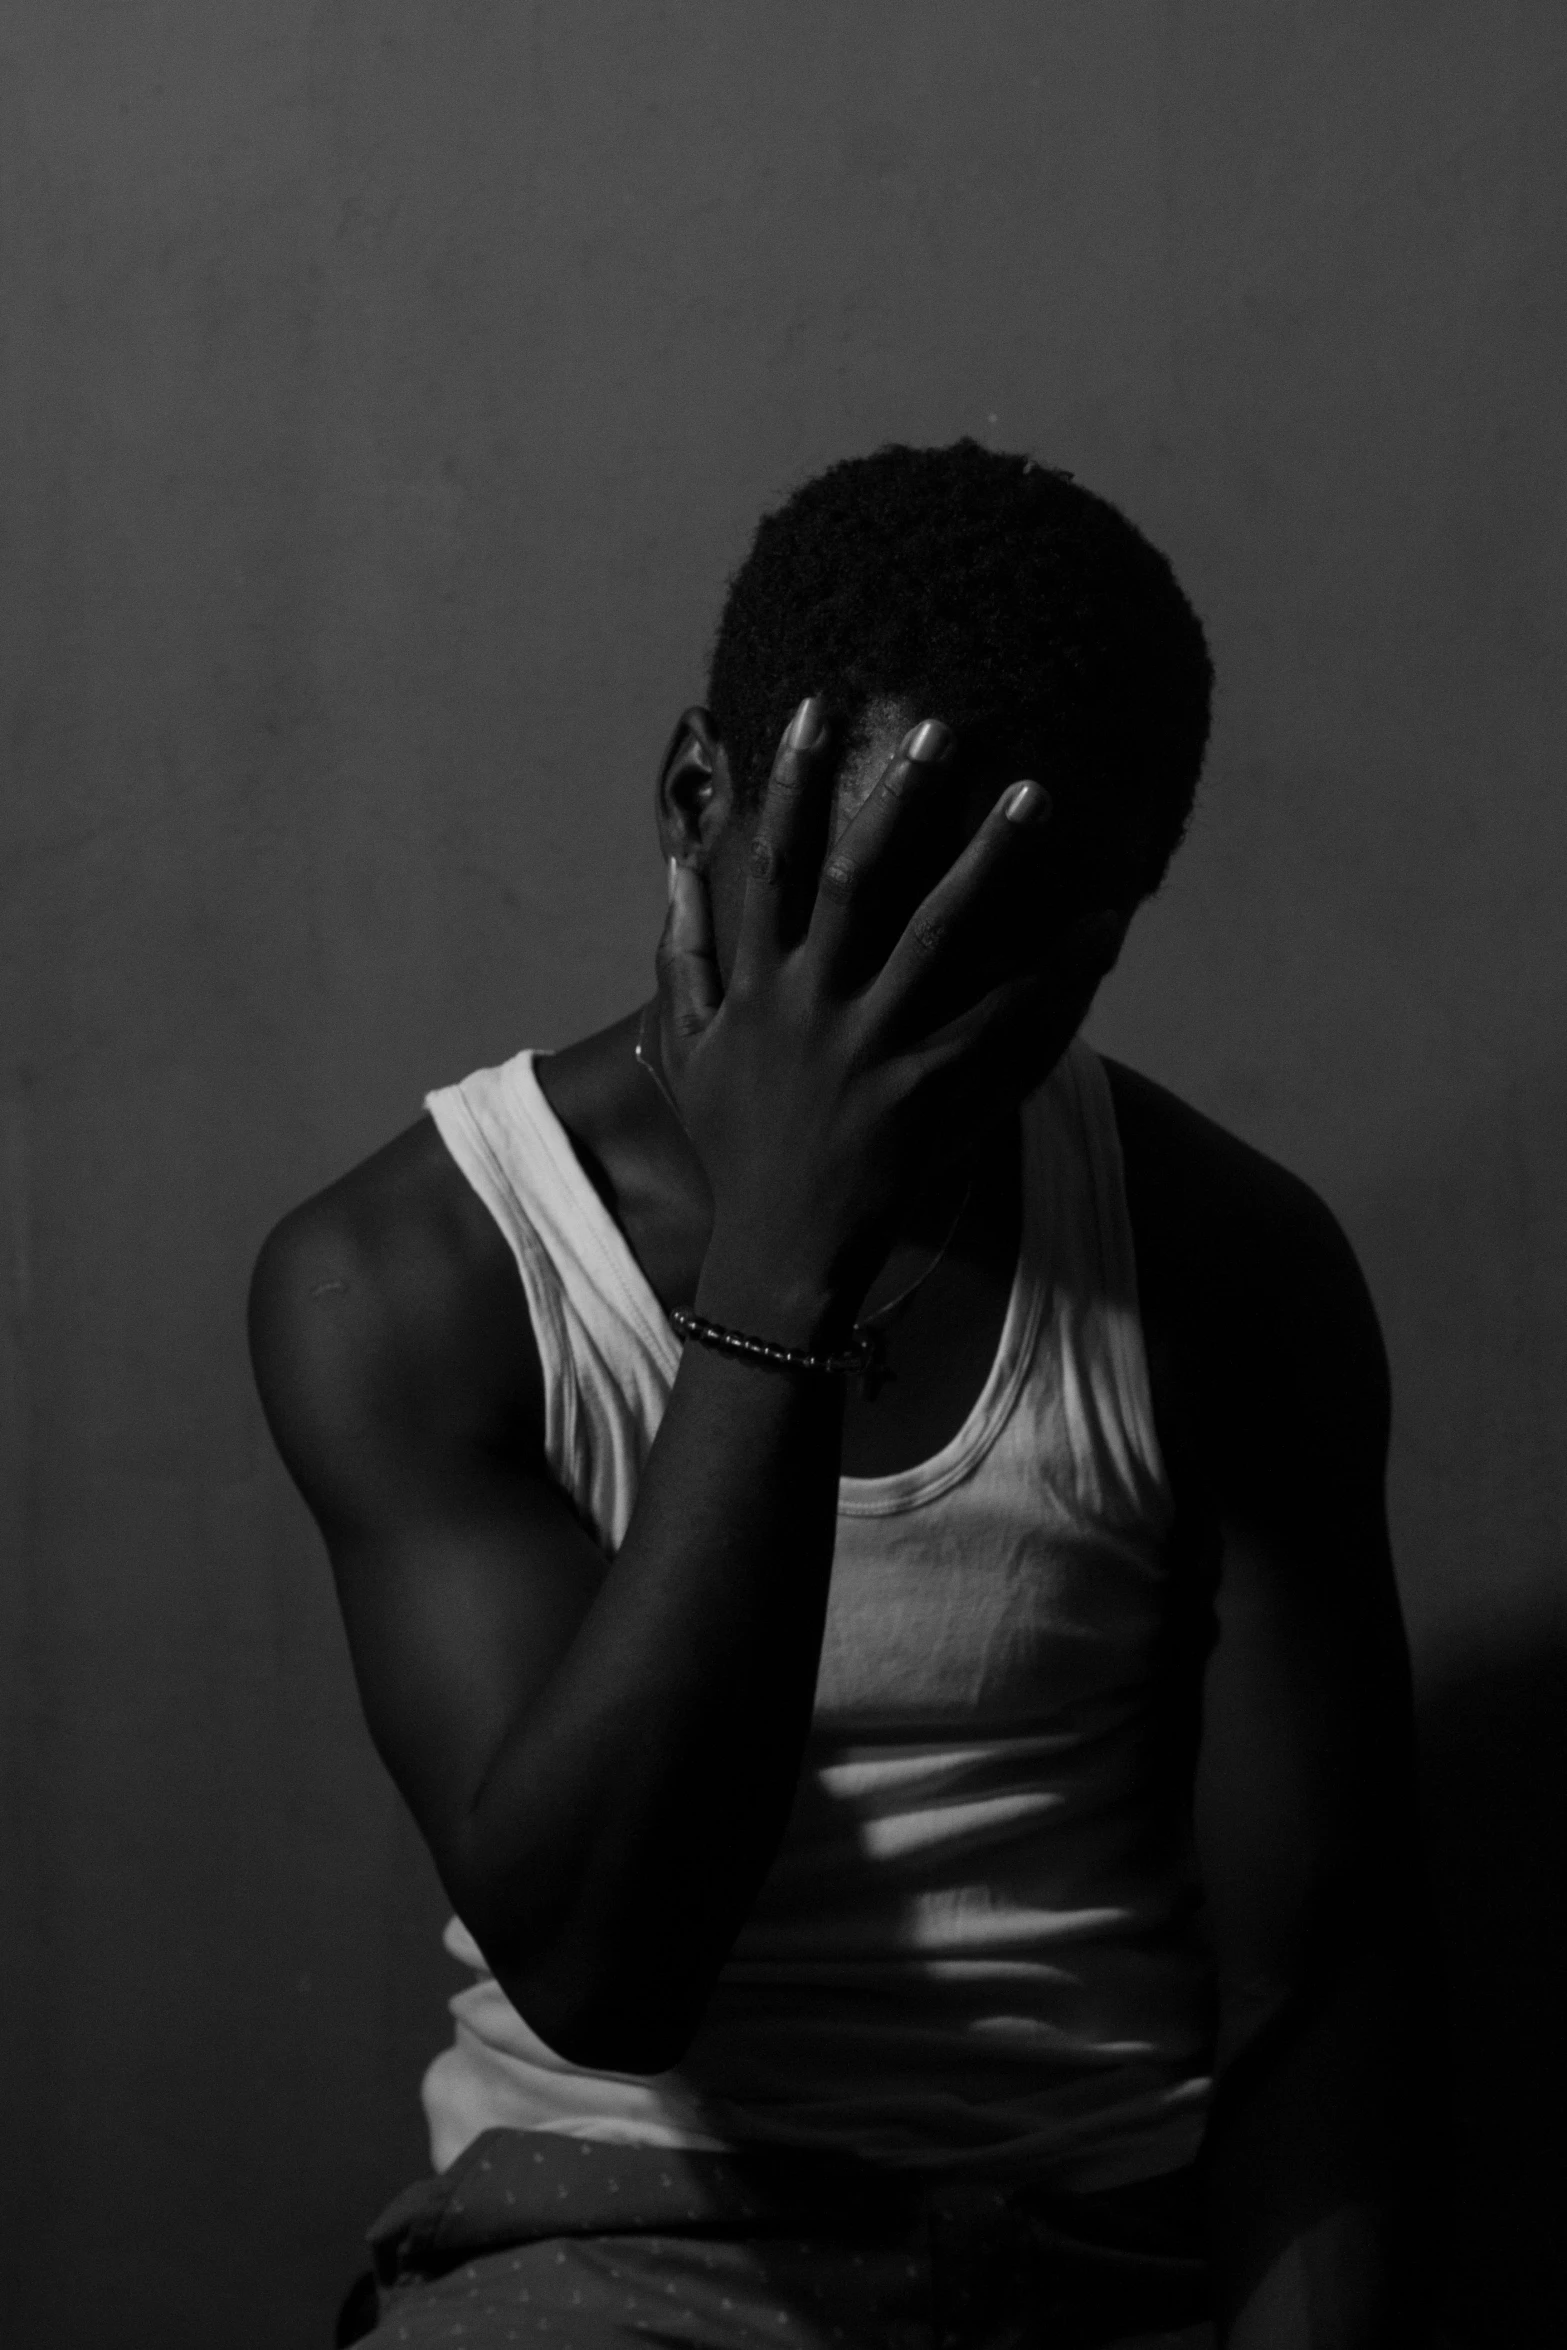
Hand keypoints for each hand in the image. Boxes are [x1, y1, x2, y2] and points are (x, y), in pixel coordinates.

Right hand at [654, 697, 1124, 1341]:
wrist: (776, 1251)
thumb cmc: (735, 1146)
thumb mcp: (689, 1048)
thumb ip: (682, 954)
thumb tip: (673, 869)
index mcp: (760, 986)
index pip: (775, 861)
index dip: (794, 780)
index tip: (818, 708)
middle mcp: (816, 1005)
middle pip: (859, 878)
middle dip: (898, 798)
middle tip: (944, 729)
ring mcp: (875, 1048)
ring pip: (938, 934)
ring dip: (988, 858)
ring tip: (1034, 793)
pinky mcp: (930, 1093)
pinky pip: (1005, 1022)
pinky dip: (1057, 973)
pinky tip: (1102, 923)